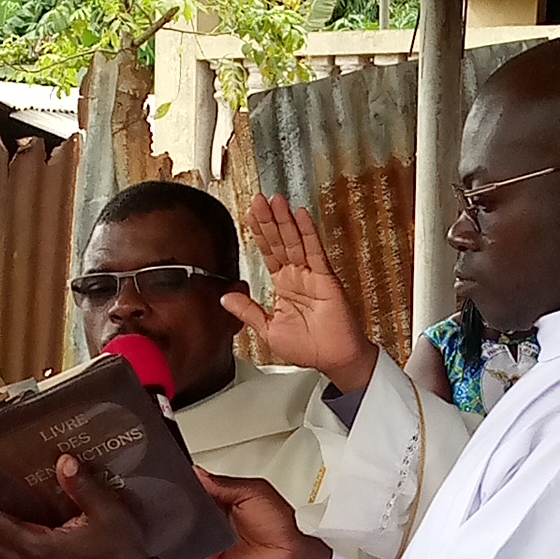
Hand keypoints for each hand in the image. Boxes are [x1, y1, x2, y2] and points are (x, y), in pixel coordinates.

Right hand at [191, 468, 330, 558]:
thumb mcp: (253, 492)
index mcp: (224, 500)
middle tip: (186, 500)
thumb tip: (197, 472)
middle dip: (182, 503)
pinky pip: (183, 555)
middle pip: (185, 509)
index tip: (182, 477)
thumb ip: (223, 483)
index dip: (189, 483)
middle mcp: (213, 521)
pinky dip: (180, 549)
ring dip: (181, 525)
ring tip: (192, 521)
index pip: (197, 489)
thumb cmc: (280, 528)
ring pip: (180, 530)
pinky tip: (187, 540)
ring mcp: (206, 542)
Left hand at [224, 196, 376, 396]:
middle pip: (279, 241)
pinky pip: (315, 252)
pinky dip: (308, 233)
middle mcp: (297, 276)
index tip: (250, 214)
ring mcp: (312, 275)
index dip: (259, 233)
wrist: (334, 359)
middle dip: (268, 220)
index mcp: (283, 285)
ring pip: (295, 241)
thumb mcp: (268, 329)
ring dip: (284, 220)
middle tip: (258, 199)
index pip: (268, 252)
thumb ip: (247, 310)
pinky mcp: (326, 278)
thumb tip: (225, 297)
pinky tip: (300, 217)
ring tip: (275, 200)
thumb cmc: (309, 347)